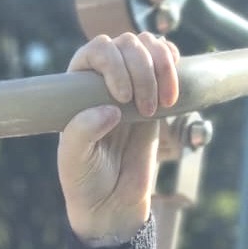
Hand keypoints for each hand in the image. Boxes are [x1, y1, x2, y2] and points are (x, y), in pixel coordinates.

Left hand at [57, 32, 179, 245]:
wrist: (110, 203)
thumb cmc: (84, 181)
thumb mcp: (73, 161)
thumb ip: (80, 133)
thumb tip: (111, 109)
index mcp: (77, 91)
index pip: (95, 51)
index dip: (112, 63)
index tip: (121, 96)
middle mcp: (102, 83)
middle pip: (127, 44)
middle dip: (141, 68)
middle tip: (143, 110)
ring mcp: (130, 86)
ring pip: (149, 47)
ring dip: (161, 66)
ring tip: (162, 103)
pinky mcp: (154, 97)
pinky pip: (167, 63)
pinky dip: (174, 65)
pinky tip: (173, 87)